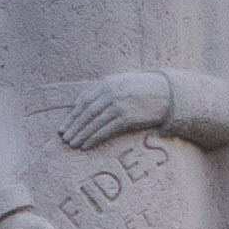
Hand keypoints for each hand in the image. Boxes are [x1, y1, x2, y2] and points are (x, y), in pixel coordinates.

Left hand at [53, 73, 172, 149]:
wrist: (166, 93)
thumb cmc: (141, 90)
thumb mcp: (121, 83)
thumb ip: (104, 92)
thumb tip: (84, 107)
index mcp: (107, 83)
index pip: (83, 101)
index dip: (72, 116)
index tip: (63, 127)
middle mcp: (110, 93)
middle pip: (86, 112)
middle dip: (74, 127)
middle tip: (65, 139)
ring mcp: (119, 105)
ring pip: (94, 122)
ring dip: (82, 135)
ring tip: (73, 144)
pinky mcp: (127, 117)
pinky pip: (106, 130)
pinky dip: (94, 138)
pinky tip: (87, 145)